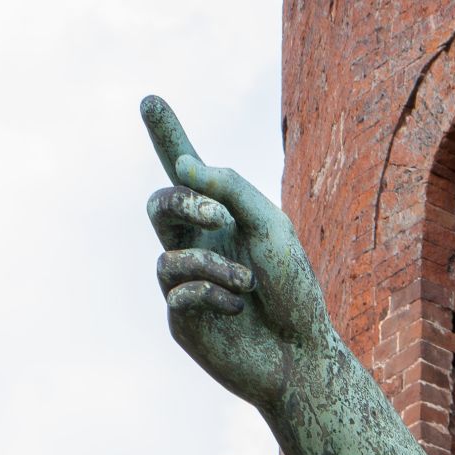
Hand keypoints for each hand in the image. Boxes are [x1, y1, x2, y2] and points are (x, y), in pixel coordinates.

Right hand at [142, 96, 331, 407]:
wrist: (303, 354)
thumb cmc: (294, 292)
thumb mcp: (273, 230)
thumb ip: (234, 190)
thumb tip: (184, 166)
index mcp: (223, 221)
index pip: (187, 174)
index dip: (168, 137)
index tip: (151, 99)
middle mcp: (198, 246)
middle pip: (161, 203)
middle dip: (186, 202)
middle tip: (219, 214)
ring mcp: (185, 283)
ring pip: (170, 252)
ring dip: (214, 262)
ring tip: (248, 282)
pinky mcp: (181, 319)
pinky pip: (179, 290)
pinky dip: (212, 292)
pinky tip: (236, 308)